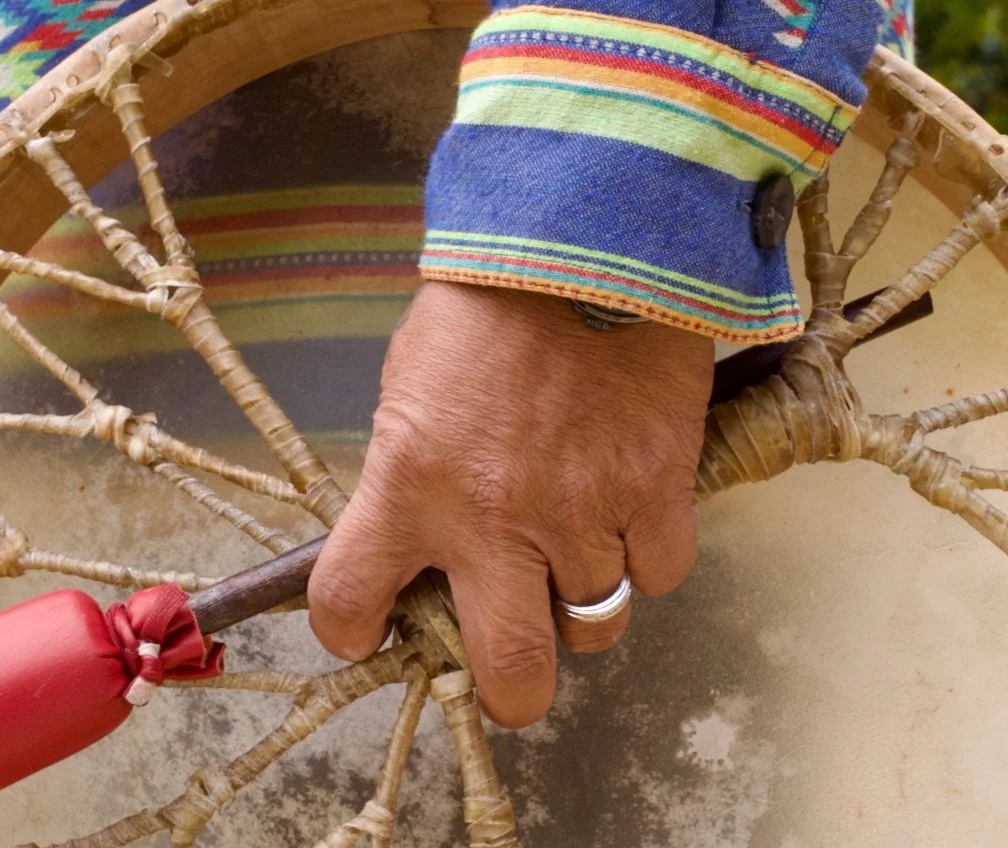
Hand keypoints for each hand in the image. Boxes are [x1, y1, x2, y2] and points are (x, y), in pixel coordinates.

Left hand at [307, 282, 712, 726]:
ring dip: (580, 604)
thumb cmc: (487, 306)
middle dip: (505, 689)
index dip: (350, 630)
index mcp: (409, 483)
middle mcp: (493, 518)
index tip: (368, 627)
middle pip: (510, 674)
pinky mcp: (658, 489)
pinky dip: (644, 557)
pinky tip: (628, 513)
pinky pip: (659, 574)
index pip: (348, 602)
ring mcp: (583, 511)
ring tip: (574, 553)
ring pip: (596, 627)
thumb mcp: (412, 386)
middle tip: (504, 664)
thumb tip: (427, 540)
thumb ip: (413, 474)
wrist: (583, 236)